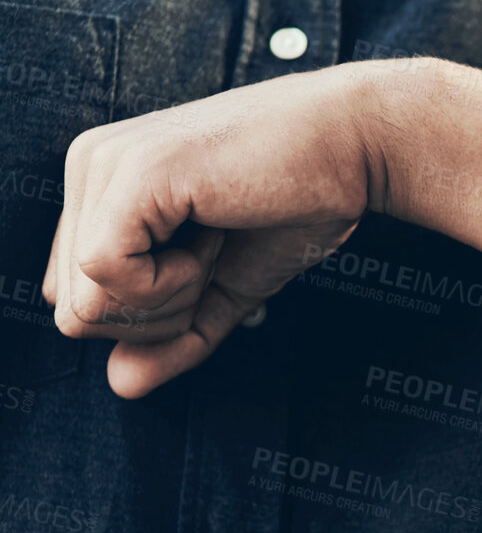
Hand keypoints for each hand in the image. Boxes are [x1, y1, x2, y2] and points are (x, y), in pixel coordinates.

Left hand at [43, 65, 385, 397]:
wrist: (355, 147)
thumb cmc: (299, 203)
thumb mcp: (225, 287)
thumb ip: (174, 334)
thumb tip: (122, 384)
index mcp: (102, 187)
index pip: (78, 298)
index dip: (149, 316)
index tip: (210, 264)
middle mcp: (90, 168)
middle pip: (75, 310)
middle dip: (157, 318)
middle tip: (216, 257)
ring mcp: (105, 166)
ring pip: (86, 302)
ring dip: (168, 301)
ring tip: (217, 242)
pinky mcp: (133, 175)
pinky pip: (107, 272)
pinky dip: (170, 283)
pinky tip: (214, 238)